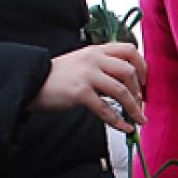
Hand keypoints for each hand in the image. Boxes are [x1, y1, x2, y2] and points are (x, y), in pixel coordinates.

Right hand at [30, 43, 146, 130]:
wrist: (33, 81)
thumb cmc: (59, 76)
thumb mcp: (83, 63)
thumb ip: (104, 69)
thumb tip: (128, 86)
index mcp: (97, 50)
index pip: (129, 50)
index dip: (142, 65)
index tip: (144, 80)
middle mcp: (94, 59)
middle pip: (129, 71)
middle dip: (139, 90)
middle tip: (140, 103)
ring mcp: (87, 75)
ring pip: (121, 91)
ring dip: (134, 108)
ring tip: (139, 119)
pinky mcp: (80, 92)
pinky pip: (106, 109)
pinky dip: (118, 121)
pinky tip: (125, 127)